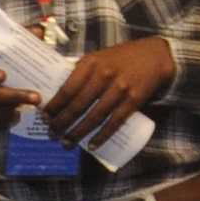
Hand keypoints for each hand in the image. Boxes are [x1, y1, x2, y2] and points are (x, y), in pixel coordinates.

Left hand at [42, 37, 172, 150]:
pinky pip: (115, 122)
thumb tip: (58, 90)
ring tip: (67, 143)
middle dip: (62, 123)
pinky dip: (102, 136)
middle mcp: (104, 75)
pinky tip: (91, 145)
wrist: (155, 55)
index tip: (45, 117)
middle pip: (78, 105)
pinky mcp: (134, 100)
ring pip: (95, 117)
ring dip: (78, 133)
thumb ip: (81, 72)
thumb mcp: (98, 57)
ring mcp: (120, 89)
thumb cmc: (121, 57)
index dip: (54, 106)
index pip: (67, 88)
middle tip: (52, 135)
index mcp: (91, 63)